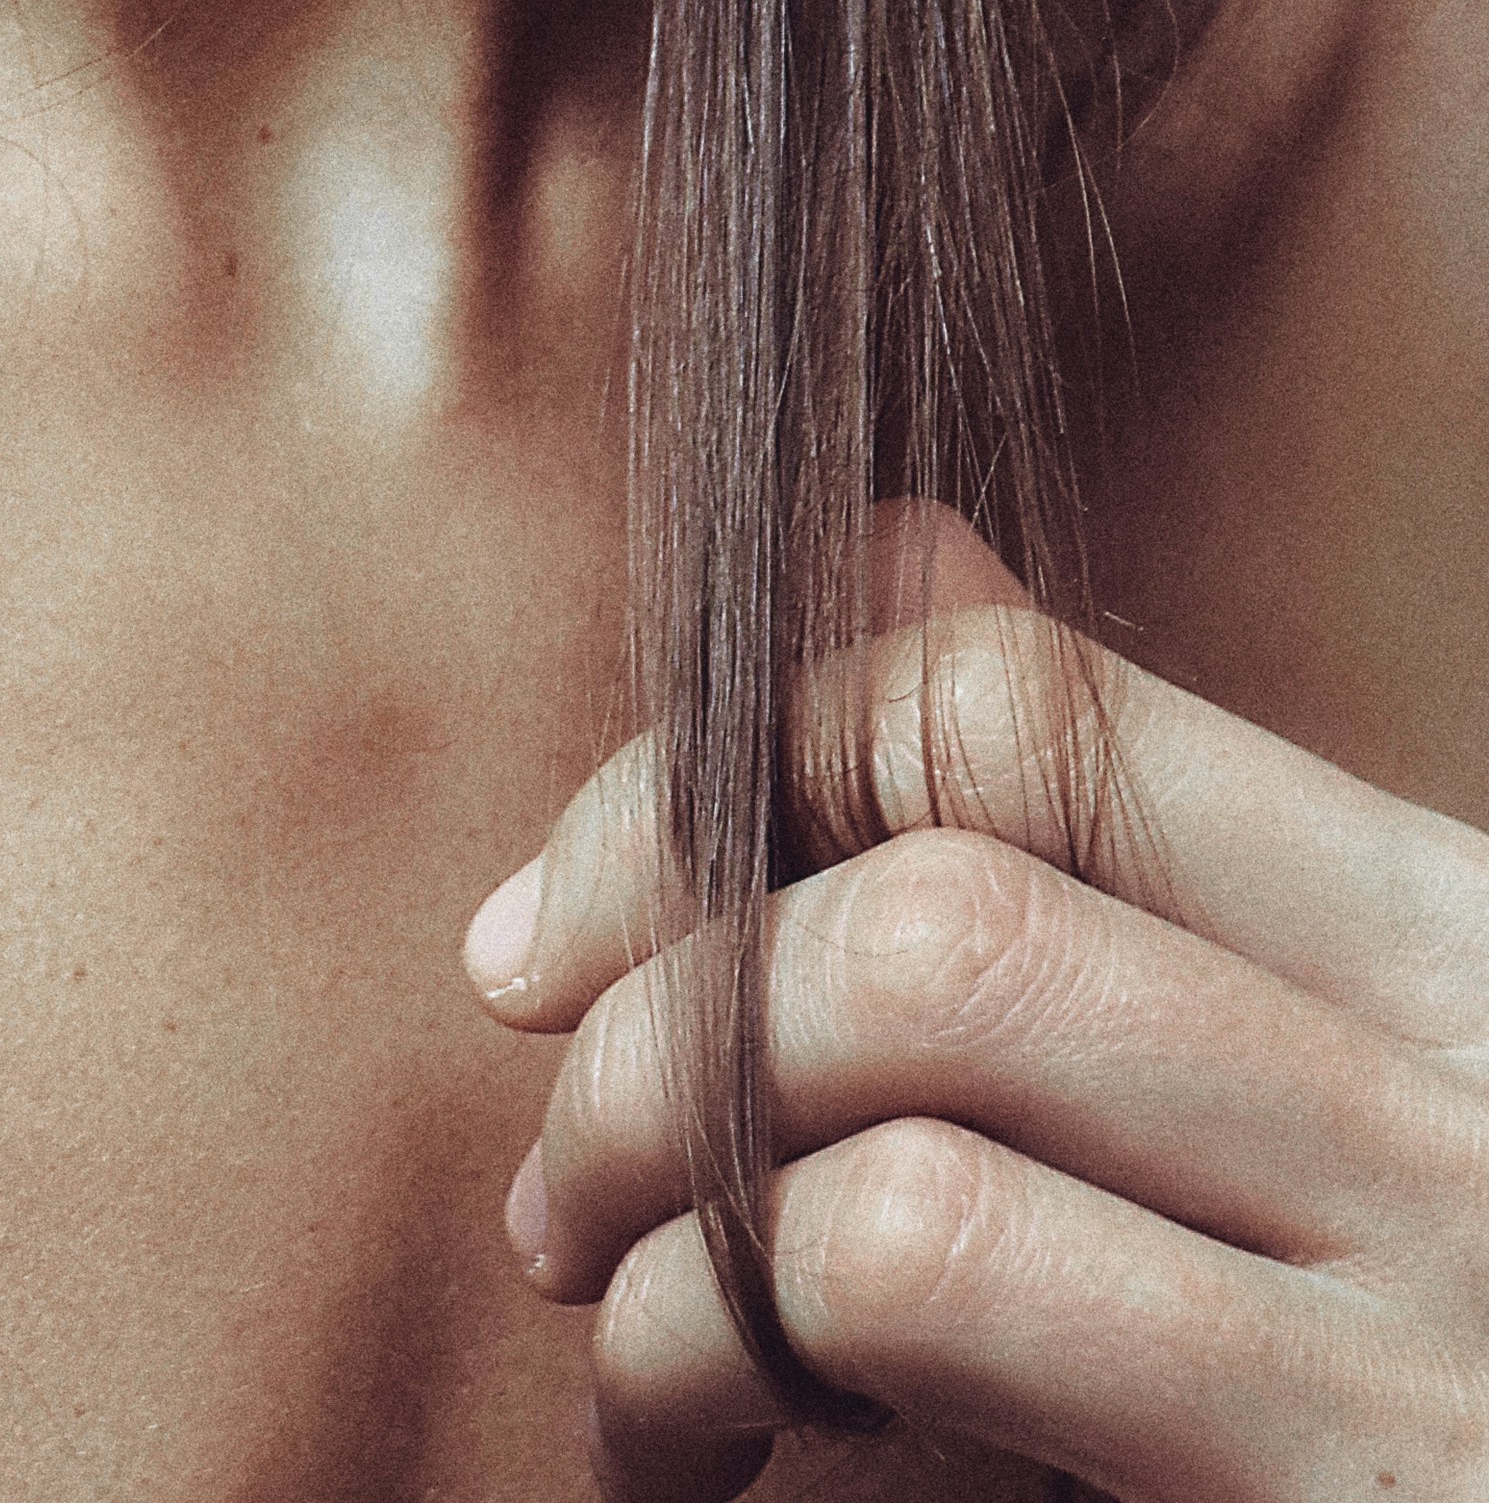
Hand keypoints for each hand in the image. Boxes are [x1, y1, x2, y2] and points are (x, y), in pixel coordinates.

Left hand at [465, 514, 1488, 1498]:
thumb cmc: (1444, 1349)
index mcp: (1452, 958)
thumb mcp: (1342, 1069)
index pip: (1013, 709)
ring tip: (628, 1360)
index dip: (720, 773)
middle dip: (652, 1041)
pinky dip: (746, 1402)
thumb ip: (1132, 832)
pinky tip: (727, 1475)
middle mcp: (1461, 1131)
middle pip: (925, 933)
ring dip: (670, 1268)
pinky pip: (954, 1391)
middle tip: (561, 1180)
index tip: (564, 921)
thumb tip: (873, 550)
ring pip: (904, 1185)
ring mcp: (1422, 1375)